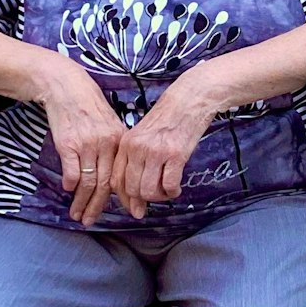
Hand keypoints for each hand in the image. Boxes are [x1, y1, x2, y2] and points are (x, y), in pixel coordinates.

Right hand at [34, 55, 126, 226]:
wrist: (65, 86)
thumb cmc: (86, 105)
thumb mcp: (108, 122)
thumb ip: (113, 146)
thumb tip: (114, 172)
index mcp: (119, 140)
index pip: (123, 175)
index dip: (126, 197)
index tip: (127, 212)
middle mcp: (106, 144)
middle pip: (105, 183)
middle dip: (98, 206)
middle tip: (91, 221)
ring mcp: (87, 144)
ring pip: (88, 182)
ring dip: (82, 202)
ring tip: (77, 215)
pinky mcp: (68, 144)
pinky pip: (72, 172)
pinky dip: (71, 185)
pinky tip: (69, 192)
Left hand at [112, 71, 217, 218]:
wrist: (188, 100)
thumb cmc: (167, 118)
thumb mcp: (143, 135)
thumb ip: (136, 160)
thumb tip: (135, 192)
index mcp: (126, 144)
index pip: (116, 180)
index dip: (124, 198)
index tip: (133, 206)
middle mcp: (138, 148)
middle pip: (132, 189)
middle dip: (143, 200)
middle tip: (155, 198)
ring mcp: (156, 152)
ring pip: (148, 191)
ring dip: (159, 197)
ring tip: (166, 191)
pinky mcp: (176, 154)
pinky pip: (169, 185)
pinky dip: (173, 192)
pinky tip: (177, 187)